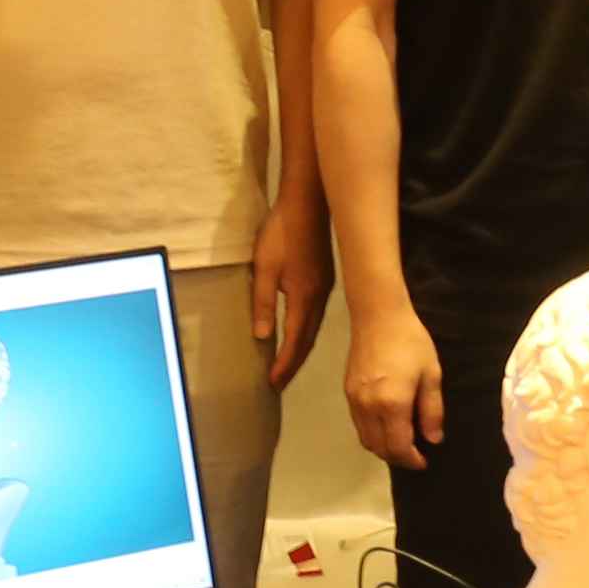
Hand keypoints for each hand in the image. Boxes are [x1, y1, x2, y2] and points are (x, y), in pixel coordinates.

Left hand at [251, 198, 331, 391]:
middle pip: (308, 340)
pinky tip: (299, 333)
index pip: (295, 341)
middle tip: (280, 383)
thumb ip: (263, 303)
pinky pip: (316, 316)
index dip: (284, 364)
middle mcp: (319, 298)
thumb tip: (263, 337)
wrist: (307, 204)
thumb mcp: (264, 268)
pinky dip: (306, 333)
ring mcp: (325, 288)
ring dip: (301, 349)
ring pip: (314, 329)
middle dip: (293, 363)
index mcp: (304, 298)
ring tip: (288, 365)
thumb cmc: (281, 233)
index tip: (273, 383)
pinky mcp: (324, 280)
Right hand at [346, 297, 443, 469]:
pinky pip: (358, 425)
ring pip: (366, 439)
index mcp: (392, 405)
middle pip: (379, 448)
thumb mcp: (431, 375)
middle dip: (398, 458)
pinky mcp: (347, 393)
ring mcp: (354, 401)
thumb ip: (432, 411)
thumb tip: (433, 440)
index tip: (424, 462)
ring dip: (383, 448)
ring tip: (402, 443)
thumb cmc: (411, 342)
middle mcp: (369, 408)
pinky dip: (372, 434)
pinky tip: (386, 426)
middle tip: (415, 455)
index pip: (399, 447)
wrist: (378, 317)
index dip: (412, 460)